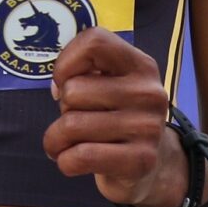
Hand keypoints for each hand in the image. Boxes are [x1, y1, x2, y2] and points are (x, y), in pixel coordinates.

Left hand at [42, 28, 184, 206]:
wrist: (151, 165)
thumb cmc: (116, 116)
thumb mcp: (108, 84)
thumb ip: (83, 72)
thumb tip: (58, 87)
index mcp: (140, 65)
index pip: (94, 41)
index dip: (66, 62)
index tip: (64, 83)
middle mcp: (149, 93)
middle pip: (73, 91)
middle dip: (63, 109)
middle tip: (78, 118)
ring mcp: (147, 128)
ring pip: (71, 125)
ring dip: (56, 139)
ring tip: (67, 143)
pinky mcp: (141, 161)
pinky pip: (80, 157)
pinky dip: (64, 161)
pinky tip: (72, 160)